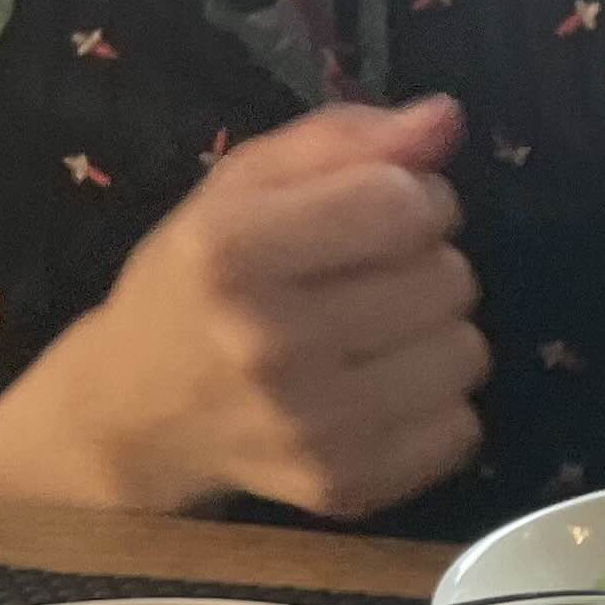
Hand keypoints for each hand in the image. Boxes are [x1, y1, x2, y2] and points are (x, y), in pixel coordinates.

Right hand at [0, 97, 485, 517]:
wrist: (137, 414)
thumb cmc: (196, 283)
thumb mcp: (242, 187)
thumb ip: (344, 142)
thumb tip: (445, 119)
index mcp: (233, 253)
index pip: (402, 204)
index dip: (410, 196)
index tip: (380, 211)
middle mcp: (271, 344)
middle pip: (448, 278)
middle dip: (424, 264)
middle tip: (370, 278)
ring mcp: (313, 427)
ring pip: (467, 352)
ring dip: (436, 334)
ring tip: (376, 334)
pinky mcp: (348, 485)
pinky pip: (463, 428)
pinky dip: (436, 405)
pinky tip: (378, 390)